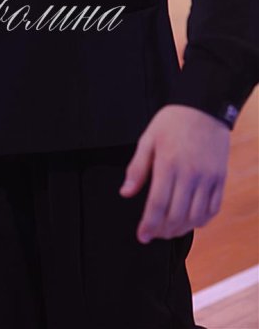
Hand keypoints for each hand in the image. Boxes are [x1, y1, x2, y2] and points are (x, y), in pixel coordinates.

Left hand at [120, 104, 229, 242]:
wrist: (204, 108)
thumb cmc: (172, 122)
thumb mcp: (148, 138)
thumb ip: (137, 168)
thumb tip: (125, 193)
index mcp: (168, 163)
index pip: (157, 203)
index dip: (148, 224)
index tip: (142, 236)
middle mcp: (190, 174)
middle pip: (177, 215)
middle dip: (163, 231)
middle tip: (153, 234)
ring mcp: (207, 178)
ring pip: (196, 216)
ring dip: (181, 230)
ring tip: (169, 231)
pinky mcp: (220, 179)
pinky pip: (213, 209)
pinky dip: (201, 221)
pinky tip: (190, 222)